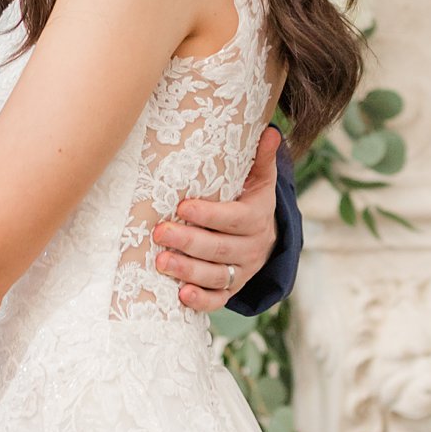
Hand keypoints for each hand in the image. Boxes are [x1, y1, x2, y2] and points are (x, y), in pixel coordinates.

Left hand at [153, 124, 282, 312]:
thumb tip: (270, 130)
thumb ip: (261, 159)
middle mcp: (251, 248)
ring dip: (187, 270)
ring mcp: (241, 272)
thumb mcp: (259, 181)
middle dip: (189, 241)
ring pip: (215, 275)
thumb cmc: (250, 201)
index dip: (209, 215)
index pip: (233, 218)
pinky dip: (201, 301)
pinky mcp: (231, 289)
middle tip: (160, 232)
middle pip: (219, 248)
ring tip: (161, 261)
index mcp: (257, 218)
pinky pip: (218, 300)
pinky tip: (180, 295)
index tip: (182, 207)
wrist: (266, 239)